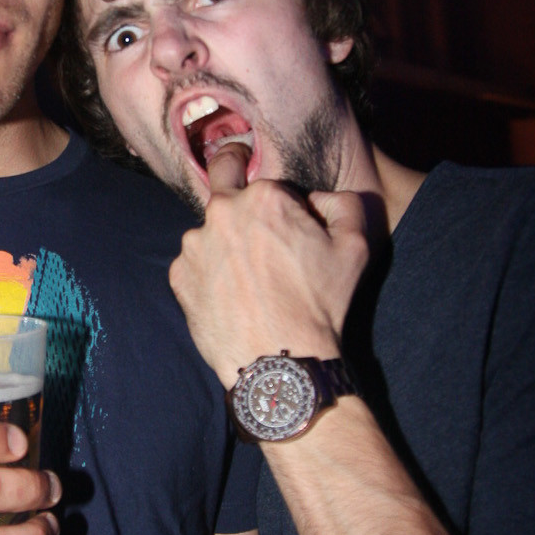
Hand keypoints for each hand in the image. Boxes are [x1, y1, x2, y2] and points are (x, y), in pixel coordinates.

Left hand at [170, 156, 369, 388]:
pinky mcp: (178, 274)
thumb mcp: (355, 247)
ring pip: (210, 228)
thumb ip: (343, 203)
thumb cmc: (319, 305)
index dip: (285, 204)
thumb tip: (318, 197)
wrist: (278, 360)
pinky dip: (210, 272)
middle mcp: (221, 212)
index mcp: (263, 196)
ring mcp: (194, 244)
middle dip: (233, 174)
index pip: (270, 183)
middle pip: (223, 178)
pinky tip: (232, 295)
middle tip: (247, 202)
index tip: (291, 226)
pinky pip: (195, 262)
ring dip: (225, 240)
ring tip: (249, 278)